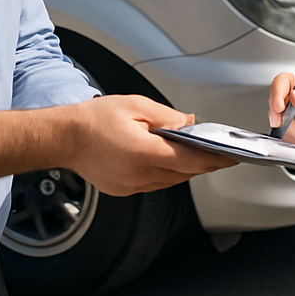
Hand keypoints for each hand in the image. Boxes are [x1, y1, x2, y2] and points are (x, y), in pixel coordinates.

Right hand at [61, 95, 234, 195]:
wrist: (64, 138)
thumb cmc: (94, 119)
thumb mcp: (135, 105)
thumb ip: (166, 116)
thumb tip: (189, 123)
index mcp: (142, 152)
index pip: (189, 159)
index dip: (213, 159)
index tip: (230, 157)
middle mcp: (138, 174)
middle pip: (183, 173)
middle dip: (204, 164)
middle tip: (222, 154)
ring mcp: (130, 186)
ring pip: (171, 181)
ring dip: (187, 169)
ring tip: (201, 155)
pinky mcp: (124, 190)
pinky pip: (155, 184)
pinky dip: (168, 173)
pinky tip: (173, 161)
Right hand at [268, 72, 294, 153]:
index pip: (280, 82)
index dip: (276, 93)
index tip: (279, 107)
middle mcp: (288, 98)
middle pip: (273, 103)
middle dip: (277, 115)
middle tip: (282, 122)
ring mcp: (285, 115)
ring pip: (277, 122)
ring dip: (292, 131)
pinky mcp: (286, 130)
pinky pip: (282, 135)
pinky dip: (294, 139)